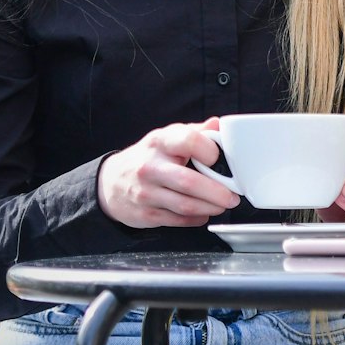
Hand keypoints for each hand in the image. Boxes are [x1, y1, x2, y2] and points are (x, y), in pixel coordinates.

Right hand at [97, 117, 240, 228]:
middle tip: (233, 196)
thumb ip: (195, 132)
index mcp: (160, 142)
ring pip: (185, 205)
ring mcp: (146, 192)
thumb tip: (218, 124)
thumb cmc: (148, 157)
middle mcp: (150, 167)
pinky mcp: (145, 214)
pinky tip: (204, 212)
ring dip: (211, 208)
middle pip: (189, 182)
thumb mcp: (168, 138)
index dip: (210, 151)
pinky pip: (177, 220)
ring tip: (223, 205)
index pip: (188, 141)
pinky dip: (196, 219)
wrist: (111, 182)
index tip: (220, 159)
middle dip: (218, 192)